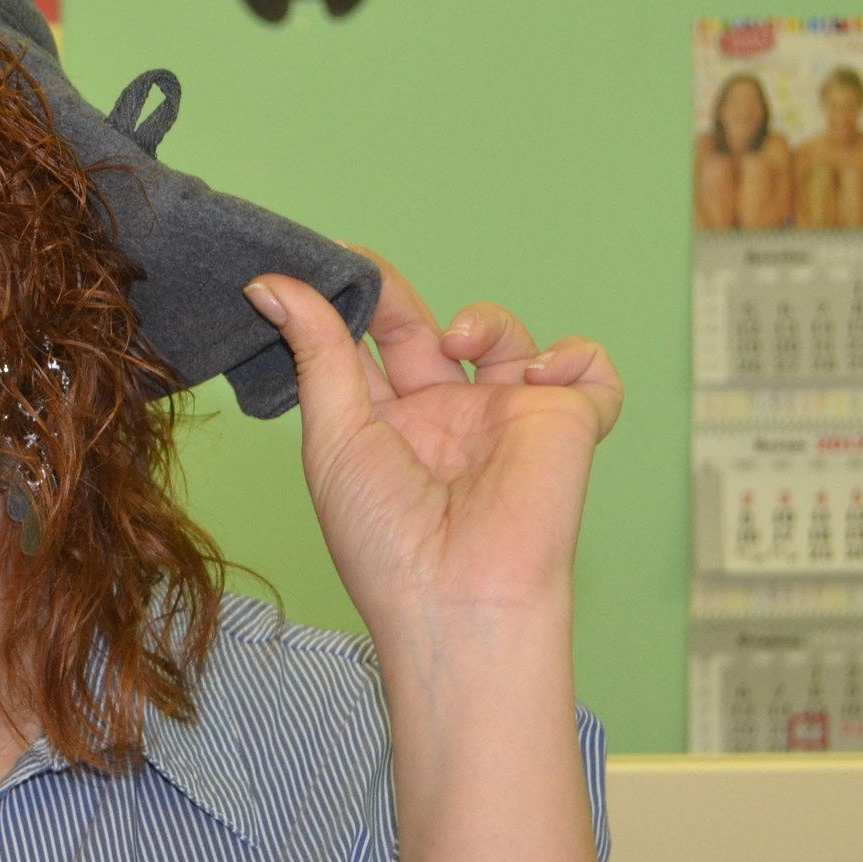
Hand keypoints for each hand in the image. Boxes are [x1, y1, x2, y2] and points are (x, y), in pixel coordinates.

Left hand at [244, 251, 622, 659]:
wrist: (459, 597)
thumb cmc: (385, 539)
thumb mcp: (334, 436)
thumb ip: (315, 353)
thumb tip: (272, 283)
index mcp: (387, 426)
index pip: (369, 348)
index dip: (353, 303)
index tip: (326, 264)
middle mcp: (446, 420)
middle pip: (428, 330)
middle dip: (399, 298)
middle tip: (372, 277)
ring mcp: (507, 420)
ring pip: (506, 338)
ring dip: (486, 320)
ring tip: (459, 343)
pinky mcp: (567, 424)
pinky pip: (590, 369)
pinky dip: (573, 354)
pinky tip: (536, 373)